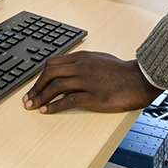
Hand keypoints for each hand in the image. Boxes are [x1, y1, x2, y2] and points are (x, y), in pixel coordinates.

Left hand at [22, 51, 163, 113]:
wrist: (139, 80)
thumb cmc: (121, 70)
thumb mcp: (99, 58)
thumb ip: (82, 61)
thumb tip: (66, 68)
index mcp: (82, 57)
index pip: (52, 63)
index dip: (39, 76)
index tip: (34, 86)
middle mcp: (82, 67)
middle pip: (50, 74)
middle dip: (35, 87)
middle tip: (28, 98)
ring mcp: (87, 81)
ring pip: (56, 87)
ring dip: (40, 97)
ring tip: (32, 106)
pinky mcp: (94, 97)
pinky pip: (68, 101)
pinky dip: (54, 106)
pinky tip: (46, 111)